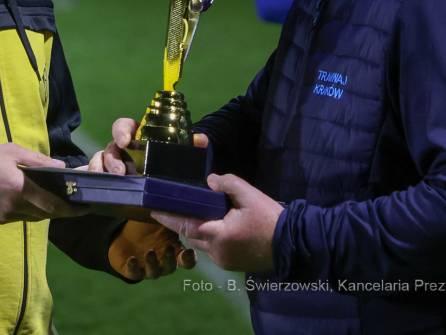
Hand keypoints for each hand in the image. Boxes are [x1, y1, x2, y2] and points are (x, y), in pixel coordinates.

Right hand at [0, 143, 87, 223]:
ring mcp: (6, 216)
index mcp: (19, 188)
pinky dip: (33, 211)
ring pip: (35, 217)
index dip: (71, 209)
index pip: (52, 204)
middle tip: (78, 204)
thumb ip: (38, 160)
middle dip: (63, 210)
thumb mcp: (12, 151)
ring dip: (48, 211)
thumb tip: (62, 168)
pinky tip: (37, 201)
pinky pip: (23, 218)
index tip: (86, 207)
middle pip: (46, 213)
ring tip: (60, 200)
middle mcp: (14, 206)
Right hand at [88, 118, 208, 173]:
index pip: (124, 126)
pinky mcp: (110, 179)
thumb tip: (201, 139)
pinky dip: (93, 180)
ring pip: (99, 161)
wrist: (165, 184)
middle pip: (110, 147)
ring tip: (112, 182)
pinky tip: (95, 188)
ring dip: (100, 170)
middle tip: (119, 173)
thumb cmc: (168, 161)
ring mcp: (114, 164)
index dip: (121, 130)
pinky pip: (96, 177)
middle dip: (111, 159)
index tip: (125, 141)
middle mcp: (122, 148)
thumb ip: (190, 144)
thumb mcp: (179, 152)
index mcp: (136, 136)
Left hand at [109, 220, 197, 279]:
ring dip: (152, 263)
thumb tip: (178, 205)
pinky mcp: (132, 271)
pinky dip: (133, 268)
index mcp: (173, 251)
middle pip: (171, 267)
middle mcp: (163, 263)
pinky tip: (132, 259)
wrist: (124, 234)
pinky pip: (134, 273)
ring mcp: (148, 268)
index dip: (189, 259)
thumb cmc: (147, 226)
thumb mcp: (160, 220)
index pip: (186, 260)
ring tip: (149, 252)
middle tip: (168, 249)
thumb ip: (170, 217)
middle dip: (170, 259)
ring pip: (154, 272)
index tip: (189, 252)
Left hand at [152, 173, 282, 272]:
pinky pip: (213, 250)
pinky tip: (216, 225)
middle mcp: (217, 252)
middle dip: (183, 222)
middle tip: (176, 206)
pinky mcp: (232, 265)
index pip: (185, 226)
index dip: (168, 217)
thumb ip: (228, 183)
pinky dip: (210, 237)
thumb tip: (210, 181)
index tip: (153, 210)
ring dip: (198, 229)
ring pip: (201, 244)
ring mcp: (224, 261)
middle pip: (191, 235)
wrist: (292, 244)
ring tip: (198, 212)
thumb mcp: (250, 195)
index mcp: (219, 235)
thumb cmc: (270, 219)